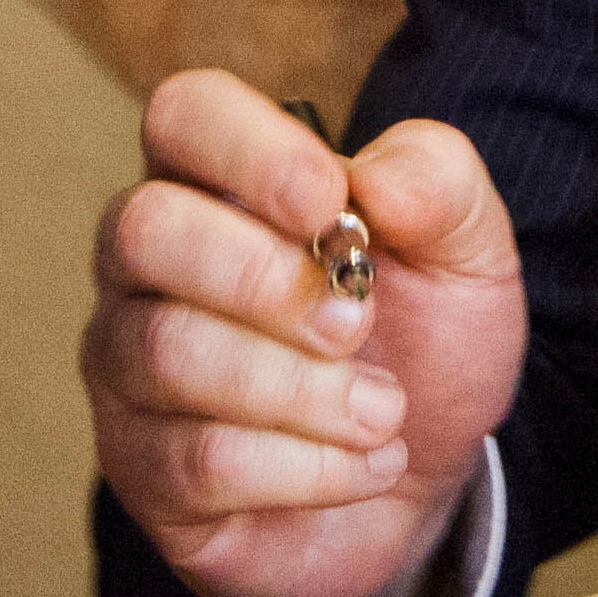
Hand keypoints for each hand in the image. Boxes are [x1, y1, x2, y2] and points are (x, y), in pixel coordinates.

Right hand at [85, 69, 530, 596]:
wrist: (424, 481)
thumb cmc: (421, 342)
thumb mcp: (465, 253)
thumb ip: (438, 186)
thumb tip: (376, 182)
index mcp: (222, 180)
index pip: (184, 115)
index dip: (249, 149)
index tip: (329, 204)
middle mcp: (151, 262)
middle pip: (143, 228)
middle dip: (264, 280)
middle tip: (357, 323)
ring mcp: (131, 363)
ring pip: (169, 351)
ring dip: (303, 389)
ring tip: (385, 410)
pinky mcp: (142, 466)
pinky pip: (198, 461)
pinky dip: (307, 468)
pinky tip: (365, 464)